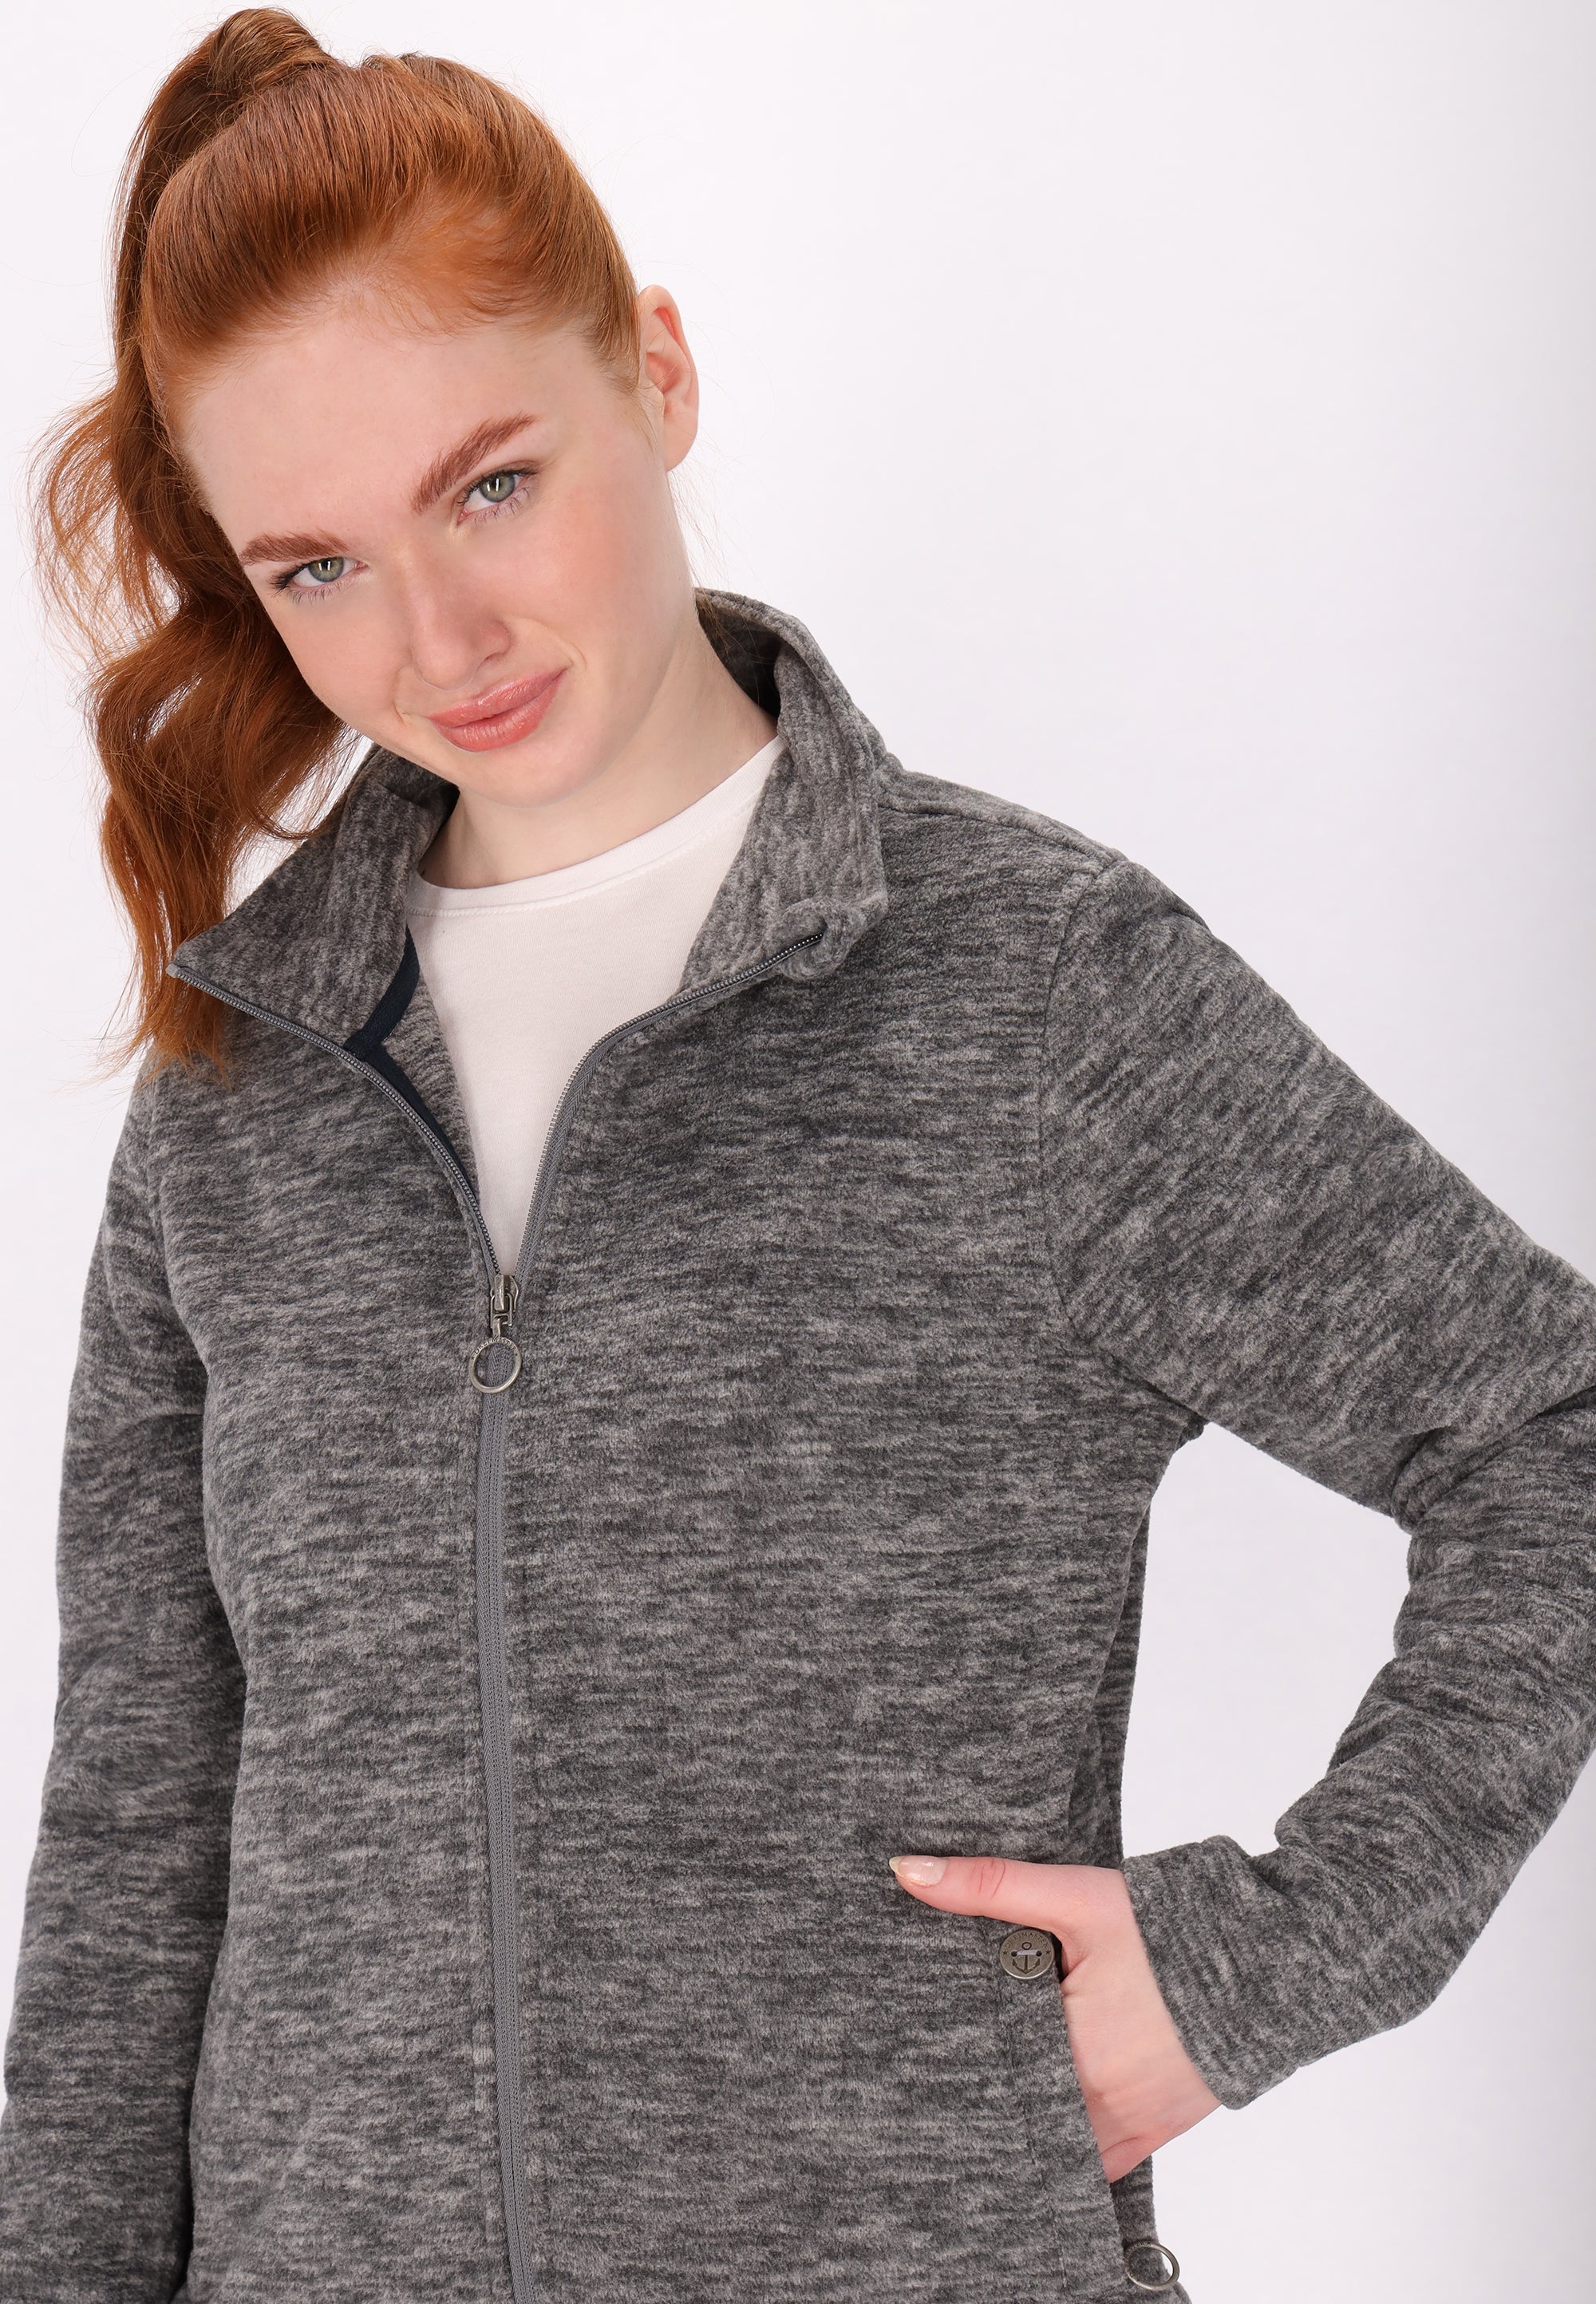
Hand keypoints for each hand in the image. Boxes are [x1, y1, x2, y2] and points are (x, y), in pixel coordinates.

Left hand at [889, 1852, 1219, 2180]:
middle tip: (933, 2082)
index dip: (944, 2070)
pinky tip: (1035, 2131)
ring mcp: (1130, 2127)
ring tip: (982, 2100)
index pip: (983, 2079)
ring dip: (1019, 2128)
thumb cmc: (1172, 1929)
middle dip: (978, 2102)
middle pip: (1014, 2120)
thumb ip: (990, 1886)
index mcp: (1073, 2054)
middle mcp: (1099, 2106)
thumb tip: (907, 1871)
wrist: (1266, 1959)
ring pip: (1051, 2151)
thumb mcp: (1075, 1898)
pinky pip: (1094, 2165)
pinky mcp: (1154, 2133)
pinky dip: (1064, 2152)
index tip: (914, 2056)